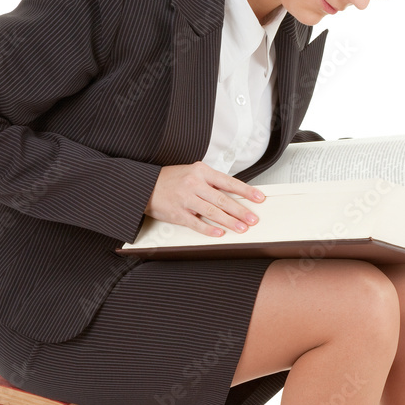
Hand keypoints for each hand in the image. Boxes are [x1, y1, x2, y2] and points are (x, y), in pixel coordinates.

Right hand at [144, 161, 264, 237]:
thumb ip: (211, 182)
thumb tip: (234, 194)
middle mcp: (194, 183)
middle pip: (222, 199)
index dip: (246, 191)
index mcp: (201, 171)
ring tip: (242, 228)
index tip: (259, 198)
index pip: (228, 181)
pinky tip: (219, 233)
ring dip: (229, 221)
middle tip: (253, 219)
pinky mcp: (177, 213)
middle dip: (240, 210)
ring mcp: (185, 199)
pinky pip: (196, 223)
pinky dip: (209, 229)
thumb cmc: (171, 180)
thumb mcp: (192, 173)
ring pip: (212, 211)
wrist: (144, 186)